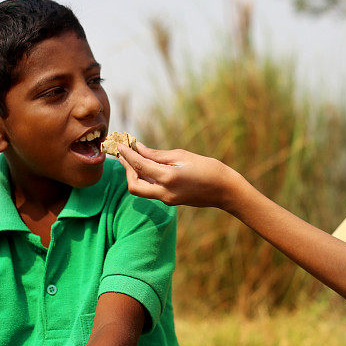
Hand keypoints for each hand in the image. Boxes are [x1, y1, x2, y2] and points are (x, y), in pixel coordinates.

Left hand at [117, 142, 244, 209]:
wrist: (225, 190)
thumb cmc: (208, 168)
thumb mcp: (183, 156)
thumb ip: (158, 154)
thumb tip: (139, 148)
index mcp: (168, 178)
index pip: (140, 165)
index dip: (127, 154)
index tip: (120, 144)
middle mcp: (165, 192)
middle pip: (134, 185)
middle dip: (127, 169)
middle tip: (124, 154)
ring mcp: (167, 200)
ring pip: (141, 189)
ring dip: (134, 174)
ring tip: (133, 158)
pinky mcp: (170, 201)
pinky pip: (151, 190)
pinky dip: (145, 178)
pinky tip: (146, 166)